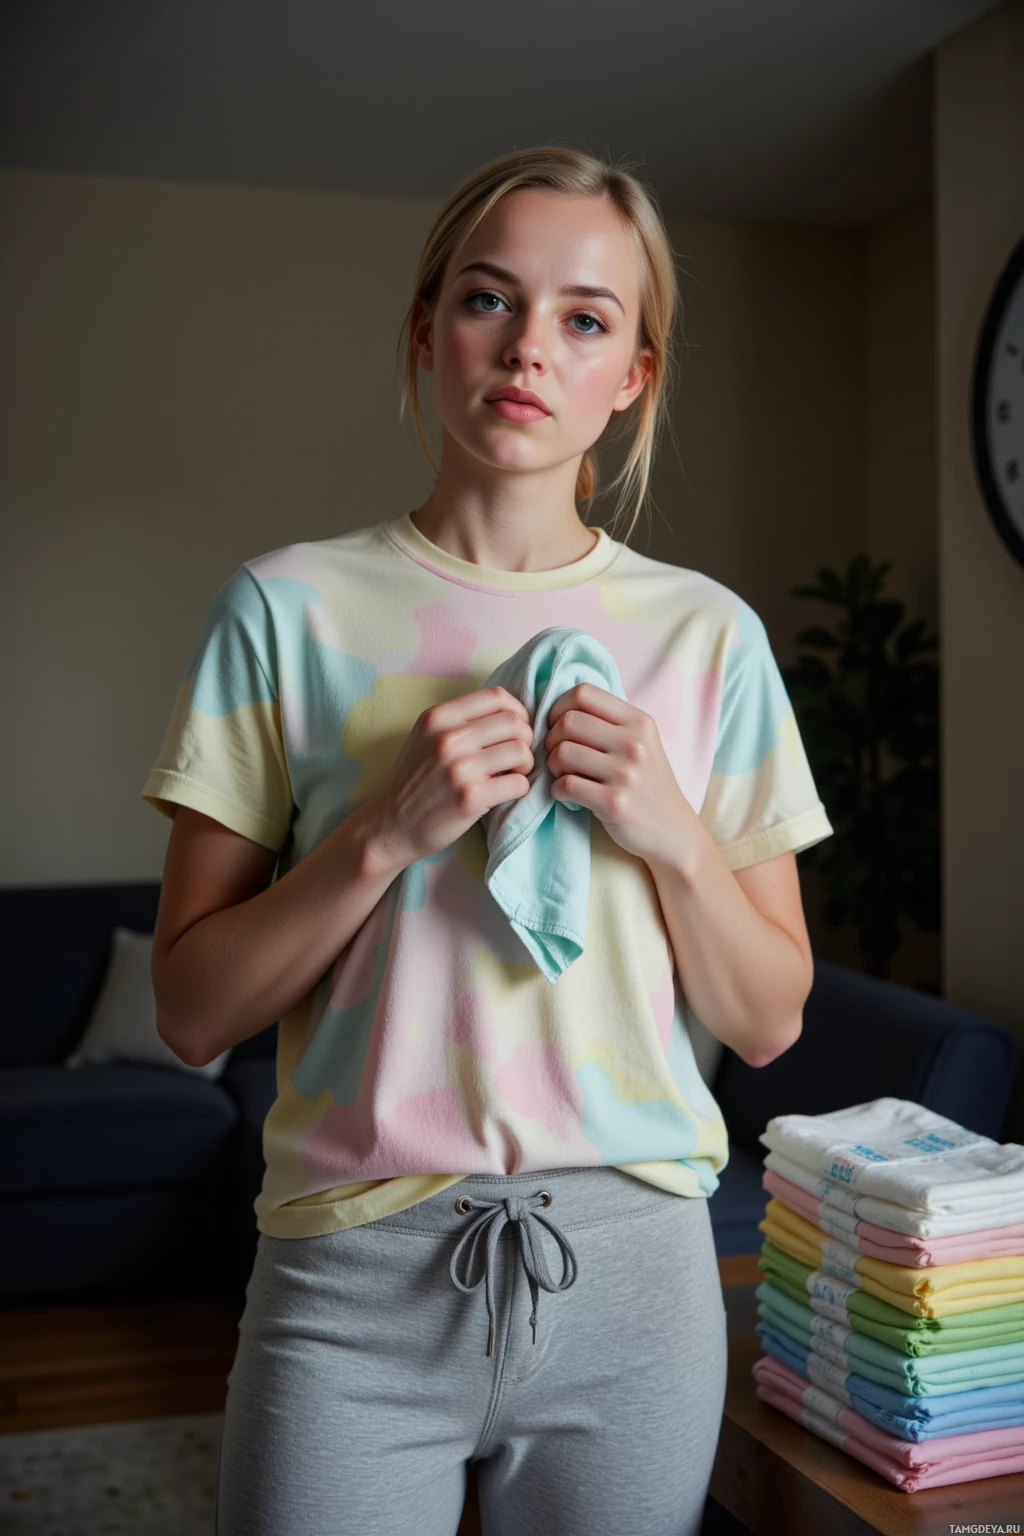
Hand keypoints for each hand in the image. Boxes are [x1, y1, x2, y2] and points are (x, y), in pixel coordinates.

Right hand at [361, 685, 534, 873]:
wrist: (390, 825)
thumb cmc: (414, 780)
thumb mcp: (426, 737)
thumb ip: (460, 721)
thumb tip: (511, 715)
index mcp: (438, 717)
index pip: (496, 696)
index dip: (517, 711)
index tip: (514, 729)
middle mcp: (448, 737)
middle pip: (514, 722)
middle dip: (525, 739)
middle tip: (516, 756)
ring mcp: (459, 768)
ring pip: (521, 751)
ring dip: (525, 764)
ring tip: (512, 774)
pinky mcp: (470, 797)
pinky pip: (518, 783)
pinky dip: (519, 788)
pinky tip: (505, 792)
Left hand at [544, 682, 695, 867]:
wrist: (674, 831)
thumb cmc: (648, 785)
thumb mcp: (642, 743)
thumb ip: (609, 723)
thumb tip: (559, 709)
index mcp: (640, 721)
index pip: (584, 693)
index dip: (559, 707)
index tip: (557, 726)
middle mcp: (635, 743)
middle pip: (568, 721)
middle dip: (551, 738)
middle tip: (558, 756)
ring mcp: (626, 773)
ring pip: (562, 752)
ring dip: (552, 766)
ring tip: (563, 775)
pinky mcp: (614, 803)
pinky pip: (566, 785)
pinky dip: (557, 790)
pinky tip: (567, 794)